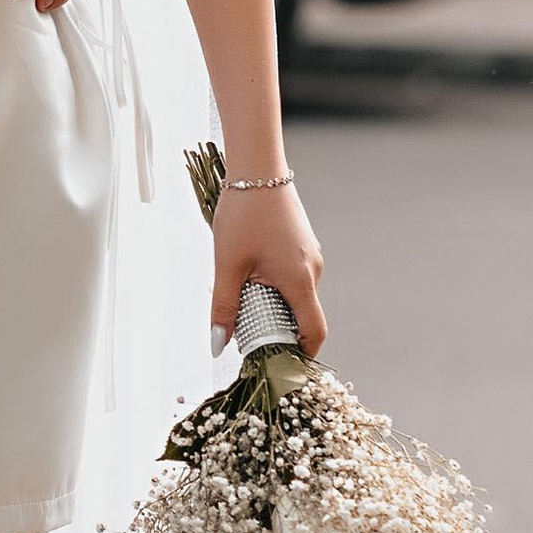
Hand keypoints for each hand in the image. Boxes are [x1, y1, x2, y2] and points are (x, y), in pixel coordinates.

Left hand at [209, 181, 325, 358]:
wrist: (256, 168)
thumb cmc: (242, 213)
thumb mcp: (227, 265)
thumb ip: (223, 306)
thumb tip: (217, 344)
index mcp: (300, 280)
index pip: (314, 331)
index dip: (302, 354)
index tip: (281, 364)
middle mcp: (313, 270)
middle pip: (303, 315)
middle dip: (279, 330)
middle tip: (248, 335)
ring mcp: (309, 256)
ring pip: (296, 294)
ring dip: (274, 305)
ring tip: (242, 299)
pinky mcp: (301, 245)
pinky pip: (293, 276)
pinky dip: (276, 286)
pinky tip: (250, 276)